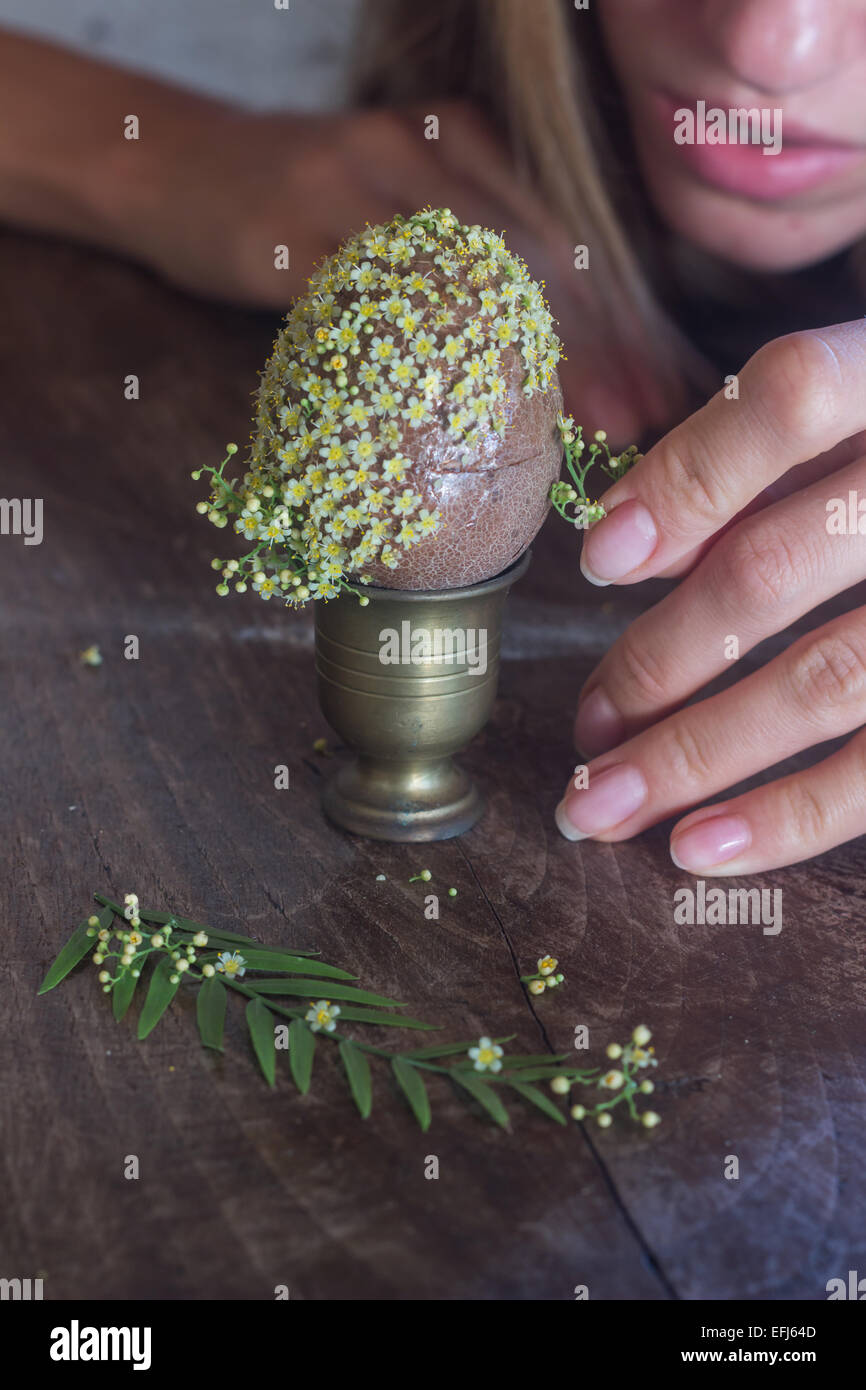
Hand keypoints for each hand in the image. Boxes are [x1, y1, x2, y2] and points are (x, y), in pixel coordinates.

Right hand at [117, 100, 664, 440]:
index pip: (548, 232)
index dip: (607, 313)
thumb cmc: (296, 202)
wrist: (168, 164)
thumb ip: (459, 251)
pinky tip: (459, 410)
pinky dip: (421, 364)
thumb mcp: (389, 199)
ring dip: (527, 361)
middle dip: (589, 343)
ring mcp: (345, 188)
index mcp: (448, 138)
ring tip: (579, 422)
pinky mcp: (285, 237)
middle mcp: (408, 150)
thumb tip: (540, 348)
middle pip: (522, 256)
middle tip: (633, 413)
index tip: (651, 381)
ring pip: (458, 281)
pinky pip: (369, 308)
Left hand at [556, 320, 865, 874]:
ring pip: (824, 681)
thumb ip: (765, 459)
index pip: (794, 400)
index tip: (600, 561)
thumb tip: (633, 553)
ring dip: (694, 754)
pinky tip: (699, 849)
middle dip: (657, 661)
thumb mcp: (861, 421)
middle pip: (778, 566)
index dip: (688, 479)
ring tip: (601, 806)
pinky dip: (788, 818)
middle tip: (582, 731)